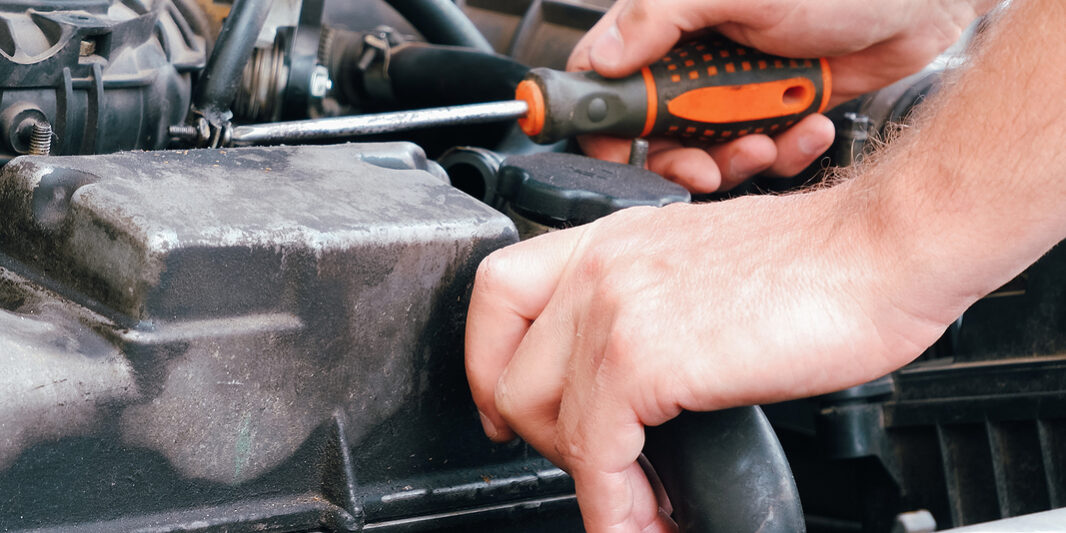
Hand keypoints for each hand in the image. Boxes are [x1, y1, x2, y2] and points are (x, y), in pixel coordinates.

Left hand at [466, 188, 956, 531]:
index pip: (497, 293)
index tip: (505, 408)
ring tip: (635, 504)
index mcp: (608, 240)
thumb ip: (647, 312)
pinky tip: (644, 520)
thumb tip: (629, 386)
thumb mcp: (700, 269)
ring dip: (585, 478)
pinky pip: (597, 454)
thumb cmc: (817, 261)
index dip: (489, 362)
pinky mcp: (643, 357)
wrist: (883, 249)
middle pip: (508, 369)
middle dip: (543, 435)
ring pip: (541, 417)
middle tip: (594, 465)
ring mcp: (614, 308)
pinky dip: (615, 505)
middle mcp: (598, 266)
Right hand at [568, 0, 994, 191]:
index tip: (618, 152)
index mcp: (673, 22)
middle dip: (680, 159)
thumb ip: (662, 16)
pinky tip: (808, 127)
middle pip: (657, 132)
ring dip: (737, 159)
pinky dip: (785, 153)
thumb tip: (605, 54)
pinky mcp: (779, 110)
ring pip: (709, 151)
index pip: (610, 76)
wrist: (922, 0)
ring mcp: (739, 88)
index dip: (606, 122)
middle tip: (704, 167)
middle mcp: (700, 57)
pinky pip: (764, 153)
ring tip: (767, 141)